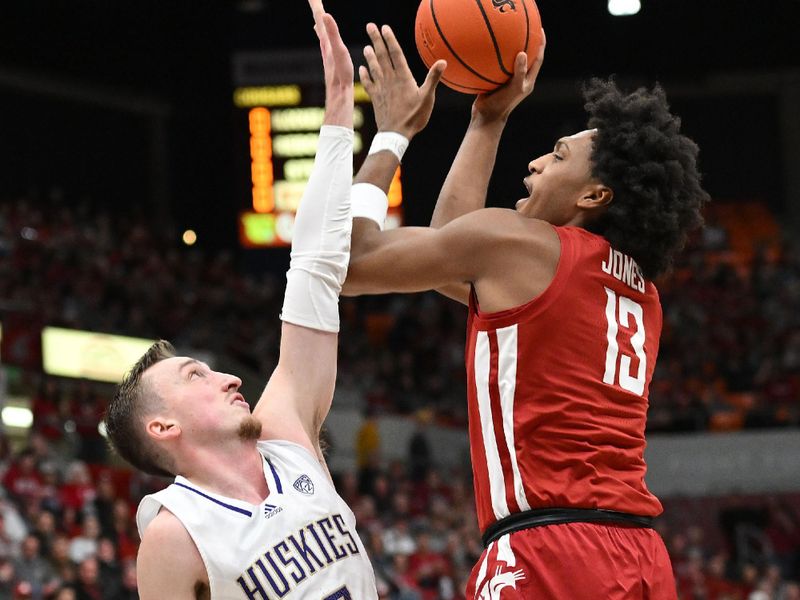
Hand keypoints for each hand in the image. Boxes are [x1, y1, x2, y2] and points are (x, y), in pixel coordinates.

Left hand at [308, 1, 353, 126]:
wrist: (339, 97)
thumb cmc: (341, 76)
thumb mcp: (338, 52)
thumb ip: (332, 33)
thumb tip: (324, 15)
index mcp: (326, 41)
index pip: (319, 18)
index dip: (316, 5)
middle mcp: (325, 45)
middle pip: (319, 22)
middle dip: (317, 8)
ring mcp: (328, 53)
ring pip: (322, 32)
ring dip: (320, 20)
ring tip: (318, 12)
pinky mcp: (332, 61)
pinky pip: (326, 42)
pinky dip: (324, 34)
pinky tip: (323, 37)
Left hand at [359, 23, 445, 138]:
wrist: (395, 134)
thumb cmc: (414, 117)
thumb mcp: (427, 98)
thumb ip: (433, 78)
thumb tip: (443, 62)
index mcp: (403, 78)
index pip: (395, 54)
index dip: (390, 40)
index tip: (385, 28)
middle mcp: (390, 80)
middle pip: (382, 56)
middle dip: (376, 40)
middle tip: (370, 26)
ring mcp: (381, 89)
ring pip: (374, 68)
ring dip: (370, 56)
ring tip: (367, 46)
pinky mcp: (376, 98)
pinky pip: (369, 84)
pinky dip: (365, 76)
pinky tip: (362, 69)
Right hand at [472, 29, 545, 122]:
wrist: (486, 117)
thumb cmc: (502, 104)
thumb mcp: (513, 88)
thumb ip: (519, 71)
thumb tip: (522, 53)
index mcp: (528, 80)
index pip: (538, 58)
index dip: (541, 44)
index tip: (540, 30)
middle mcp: (519, 79)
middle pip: (527, 56)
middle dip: (527, 42)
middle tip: (525, 27)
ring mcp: (507, 81)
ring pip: (510, 61)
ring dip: (510, 48)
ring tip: (506, 34)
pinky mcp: (495, 82)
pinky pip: (495, 66)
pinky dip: (492, 57)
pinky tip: (485, 48)